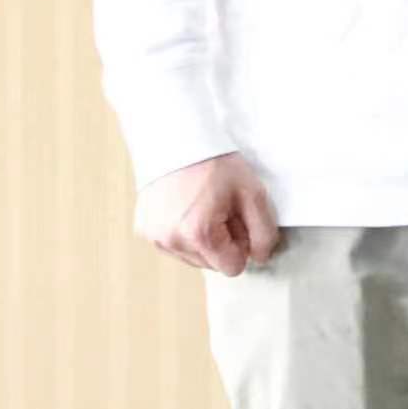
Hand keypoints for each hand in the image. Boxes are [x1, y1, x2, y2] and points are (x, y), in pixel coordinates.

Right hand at [137, 154, 279, 275]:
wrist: (176, 140)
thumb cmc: (216, 165)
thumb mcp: (253, 194)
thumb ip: (263, 232)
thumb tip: (260, 258)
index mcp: (198, 235)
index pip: (232, 267)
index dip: (243, 245)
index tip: (239, 221)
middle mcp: (170, 241)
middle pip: (211, 264)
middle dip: (223, 242)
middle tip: (222, 209)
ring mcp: (154, 237)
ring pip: (192, 258)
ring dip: (203, 240)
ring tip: (204, 206)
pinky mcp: (144, 230)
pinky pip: (174, 245)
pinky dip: (184, 233)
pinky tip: (187, 208)